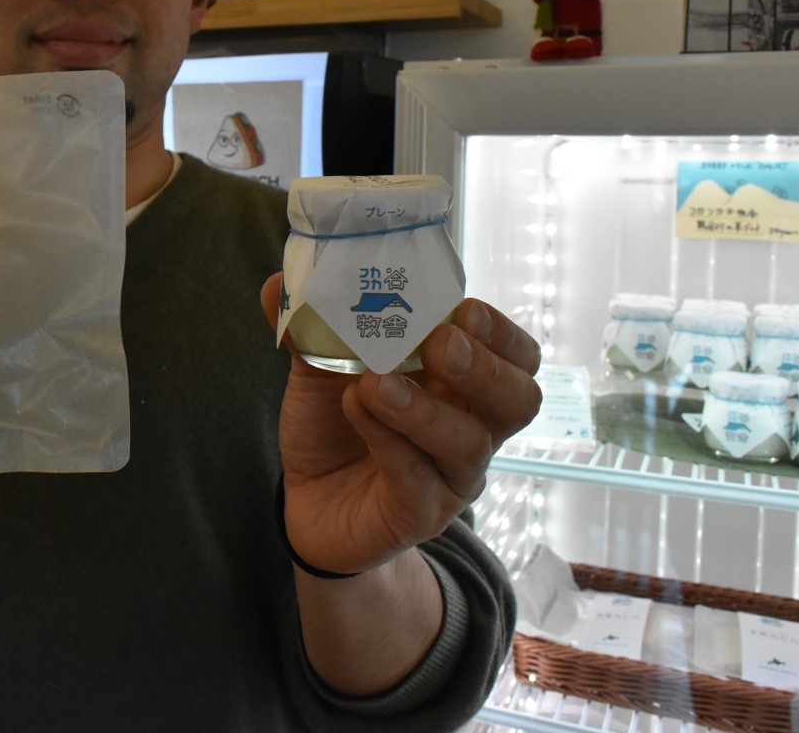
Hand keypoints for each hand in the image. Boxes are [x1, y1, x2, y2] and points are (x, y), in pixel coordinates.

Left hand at [261, 276, 540, 575]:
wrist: (308, 503)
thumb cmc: (335, 428)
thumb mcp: (322, 370)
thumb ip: (314, 328)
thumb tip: (279, 283)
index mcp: (461, 385)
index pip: (517, 358)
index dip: (501, 333)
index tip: (465, 308)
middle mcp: (471, 430)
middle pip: (519, 401)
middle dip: (484, 367)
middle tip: (440, 342)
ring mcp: (450, 477)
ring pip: (469, 444)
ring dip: (423, 407)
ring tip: (375, 382)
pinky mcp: (418, 514)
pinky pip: (417, 480)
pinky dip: (388, 441)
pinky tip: (357, 411)